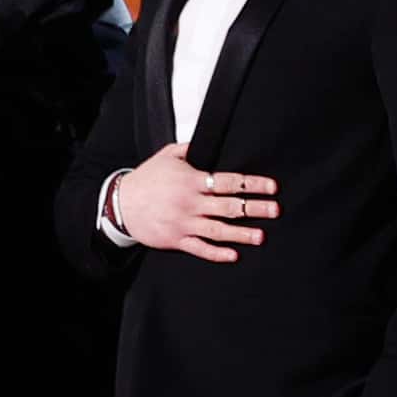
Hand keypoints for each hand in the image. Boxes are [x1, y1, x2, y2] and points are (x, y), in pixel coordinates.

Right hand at [109, 143, 278, 262]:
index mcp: (192, 180)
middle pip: (229, 207)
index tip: (272, 187)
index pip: (228, 182)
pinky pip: (200, 249)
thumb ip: (188, 148)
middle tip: (276, 211)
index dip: (252, 185)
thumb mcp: (166, 156)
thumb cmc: (146, 178)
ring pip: (218, 230)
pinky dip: (217, 253)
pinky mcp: (176, 240)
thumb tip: (206, 140)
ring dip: (242, 234)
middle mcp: (191, 203)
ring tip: (261, 236)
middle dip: (255, 209)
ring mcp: (184, 223)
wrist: (120, 204)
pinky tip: (234, 255)